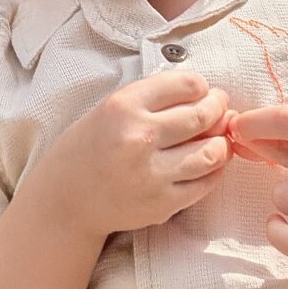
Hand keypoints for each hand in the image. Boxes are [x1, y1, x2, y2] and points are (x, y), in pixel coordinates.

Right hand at [39, 69, 230, 247]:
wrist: (66, 199)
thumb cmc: (87, 148)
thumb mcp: (110, 108)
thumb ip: (153, 100)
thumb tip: (203, 96)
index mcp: (124, 106)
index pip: (186, 85)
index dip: (202, 86)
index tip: (203, 90)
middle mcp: (140, 137)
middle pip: (203, 116)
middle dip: (219, 109)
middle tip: (219, 108)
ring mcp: (153, 174)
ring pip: (212, 152)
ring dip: (221, 141)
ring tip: (217, 137)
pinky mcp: (163, 203)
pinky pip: (205, 182)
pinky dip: (214, 170)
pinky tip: (206, 162)